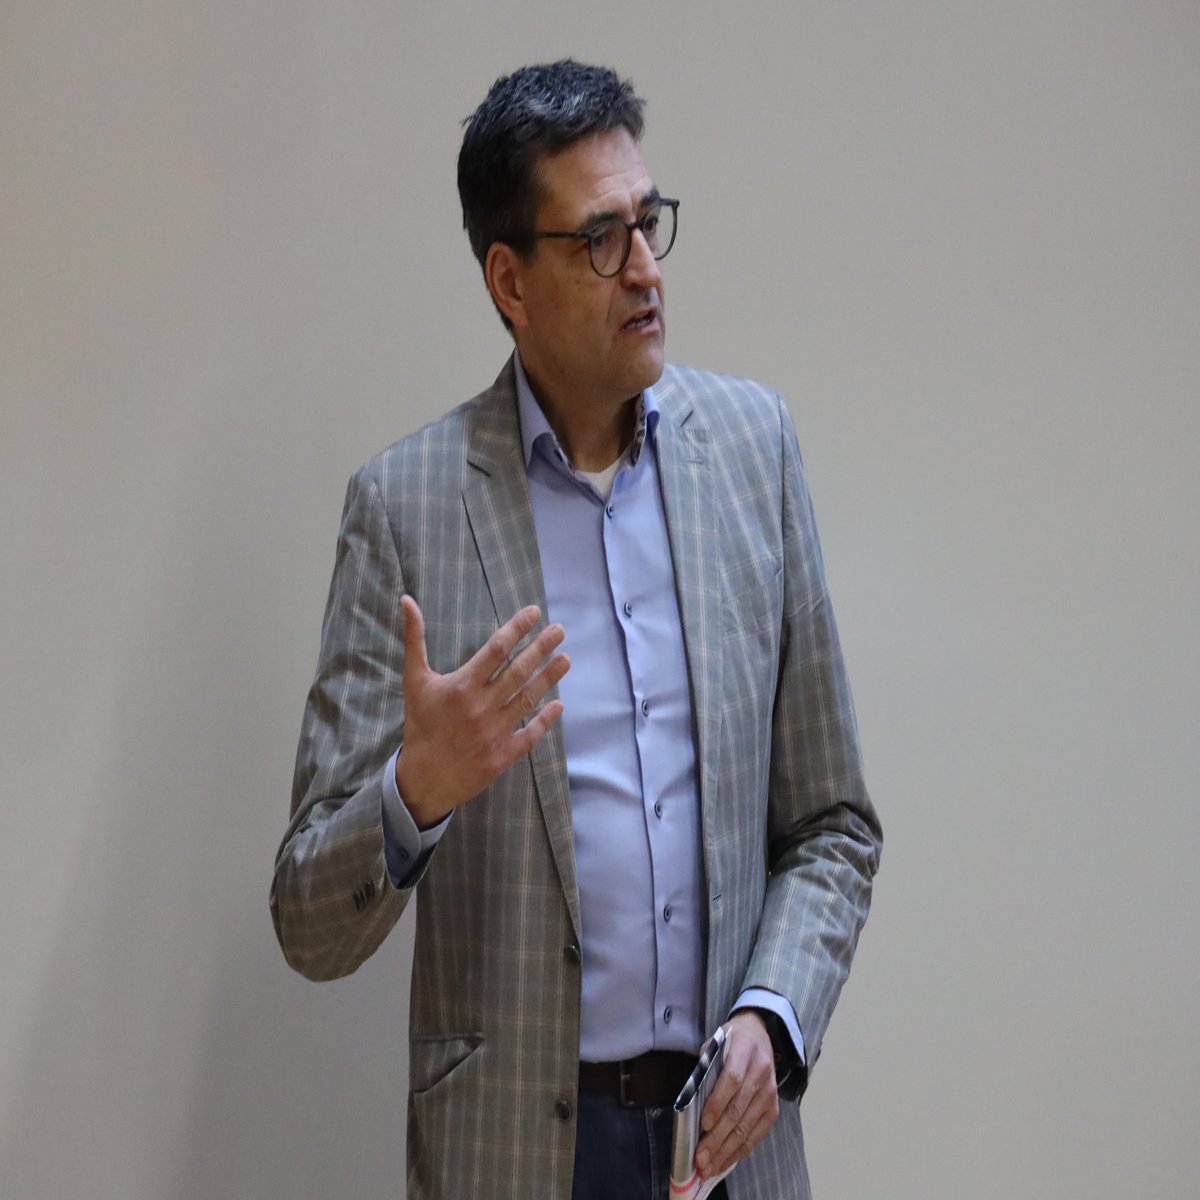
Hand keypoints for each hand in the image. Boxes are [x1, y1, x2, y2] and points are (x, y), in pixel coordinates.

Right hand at [394, 596, 569, 826]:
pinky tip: (559, 704)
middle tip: (560, 630)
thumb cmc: (421, 724)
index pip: (496, 650)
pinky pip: (530, 734)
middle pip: (518, 671)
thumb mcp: (415, 680)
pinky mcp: (503, 755)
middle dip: (541, 647)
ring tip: (566, 659)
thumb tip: (408, 600)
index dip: (517, 628)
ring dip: (550, 677)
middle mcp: (480, 707)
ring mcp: (494, 732)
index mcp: (461, 686)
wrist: (422, 778)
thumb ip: (415, 639)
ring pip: (528, 699)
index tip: (534, 612)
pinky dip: (545, 719)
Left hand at [694, 1011, 779, 1179]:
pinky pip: (756, 1135)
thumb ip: (705, 1069)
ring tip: (708, 1167)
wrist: (759, 1035)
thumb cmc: (730, 1043)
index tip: (703, 1124)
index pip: (732, 1079)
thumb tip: (691, 1104)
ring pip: (747, 1128)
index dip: (717, 1103)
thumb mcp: (714, 1045)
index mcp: (744, 1051)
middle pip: (738, 1110)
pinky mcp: (774, 1109)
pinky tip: (724, 1161)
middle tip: (700, 1158)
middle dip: (718, 1138)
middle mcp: (761, 1072)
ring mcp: (770, 1093)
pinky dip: (739, 1151)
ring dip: (726, 1151)